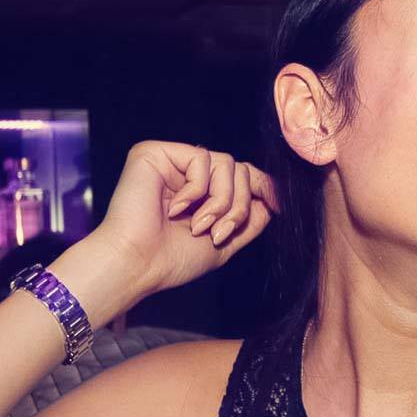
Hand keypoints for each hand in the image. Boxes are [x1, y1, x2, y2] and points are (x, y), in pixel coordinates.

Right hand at [89, 141, 280, 296]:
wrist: (138, 264)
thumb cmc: (171, 259)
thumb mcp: (224, 242)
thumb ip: (248, 221)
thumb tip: (271, 200)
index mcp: (199, 191)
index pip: (240, 176)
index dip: (262, 186)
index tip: (278, 204)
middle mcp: (184, 172)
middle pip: (239, 170)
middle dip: (237, 205)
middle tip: (219, 232)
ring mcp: (170, 161)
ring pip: (226, 163)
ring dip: (221, 201)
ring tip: (199, 226)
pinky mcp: (154, 152)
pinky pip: (201, 158)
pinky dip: (197, 189)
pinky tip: (176, 209)